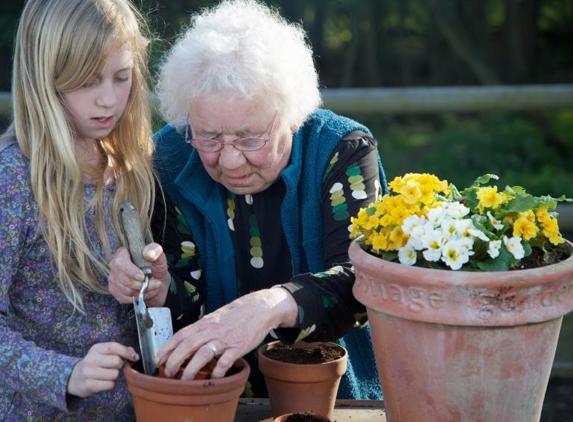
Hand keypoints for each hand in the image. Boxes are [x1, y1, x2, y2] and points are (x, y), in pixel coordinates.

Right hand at [67, 343, 138, 397]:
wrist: (74, 378)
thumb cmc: (95, 364)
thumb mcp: (103, 353)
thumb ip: (119, 351)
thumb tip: (134, 354)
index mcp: (96, 348)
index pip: (114, 347)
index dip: (127, 352)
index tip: (135, 357)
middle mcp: (91, 359)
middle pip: (116, 361)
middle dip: (120, 365)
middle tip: (115, 367)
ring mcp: (88, 373)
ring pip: (115, 374)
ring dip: (115, 376)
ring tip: (108, 375)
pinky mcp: (89, 385)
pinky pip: (110, 385)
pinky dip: (111, 384)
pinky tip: (105, 382)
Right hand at [108, 244, 169, 306]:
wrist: (156, 282)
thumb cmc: (156, 268)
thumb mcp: (160, 258)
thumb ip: (156, 251)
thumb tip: (148, 253)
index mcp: (123, 253)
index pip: (119, 262)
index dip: (131, 271)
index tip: (142, 277)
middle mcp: (114, 265)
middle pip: (123, 279)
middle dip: (141, 285)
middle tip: (155, 284)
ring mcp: (113, 278)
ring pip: (124, 290)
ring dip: (141, 292)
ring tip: (152, 287)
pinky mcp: (114, 289)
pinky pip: (123, 298)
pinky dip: (136, 297)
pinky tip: (144, 293)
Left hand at [156, 287, 297, 379]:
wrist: (260, 308)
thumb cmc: (237, 313)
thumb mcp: (216, 317)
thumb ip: (202, 328)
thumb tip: (187, 341)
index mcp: (205, 322)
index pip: (181, 334)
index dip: (167, 347)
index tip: (158, 359)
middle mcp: (212, 329)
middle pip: (188, 344)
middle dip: (174, 360)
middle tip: (168, 372)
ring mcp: (225, 338)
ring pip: (203, 353)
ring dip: (191, 368)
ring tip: (185, 380)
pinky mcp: (239, 346)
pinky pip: (225, 361)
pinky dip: (217, 371)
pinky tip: (213, 378)